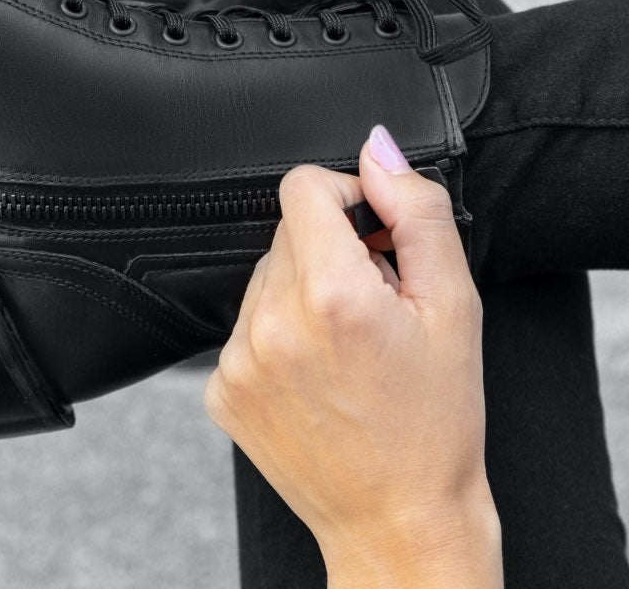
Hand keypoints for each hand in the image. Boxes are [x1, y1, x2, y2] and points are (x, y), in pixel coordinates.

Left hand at [205, 125, 502, 587]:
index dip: (344, 196)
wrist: (398, 521)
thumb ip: (416, 213)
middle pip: (286, 232)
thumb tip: (378, 152)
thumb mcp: (454, 306)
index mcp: (330, 295)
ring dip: (302, 289)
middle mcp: (271, 323)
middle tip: (373, 303)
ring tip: (346, 343)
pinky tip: (316, 371)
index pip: (302, 186)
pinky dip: (278, 331)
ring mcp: (236, 358)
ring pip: (263, 276)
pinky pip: (244, 324)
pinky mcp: (220, 388)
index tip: (371, 230)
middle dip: (331, 250)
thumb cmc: (436, 423)